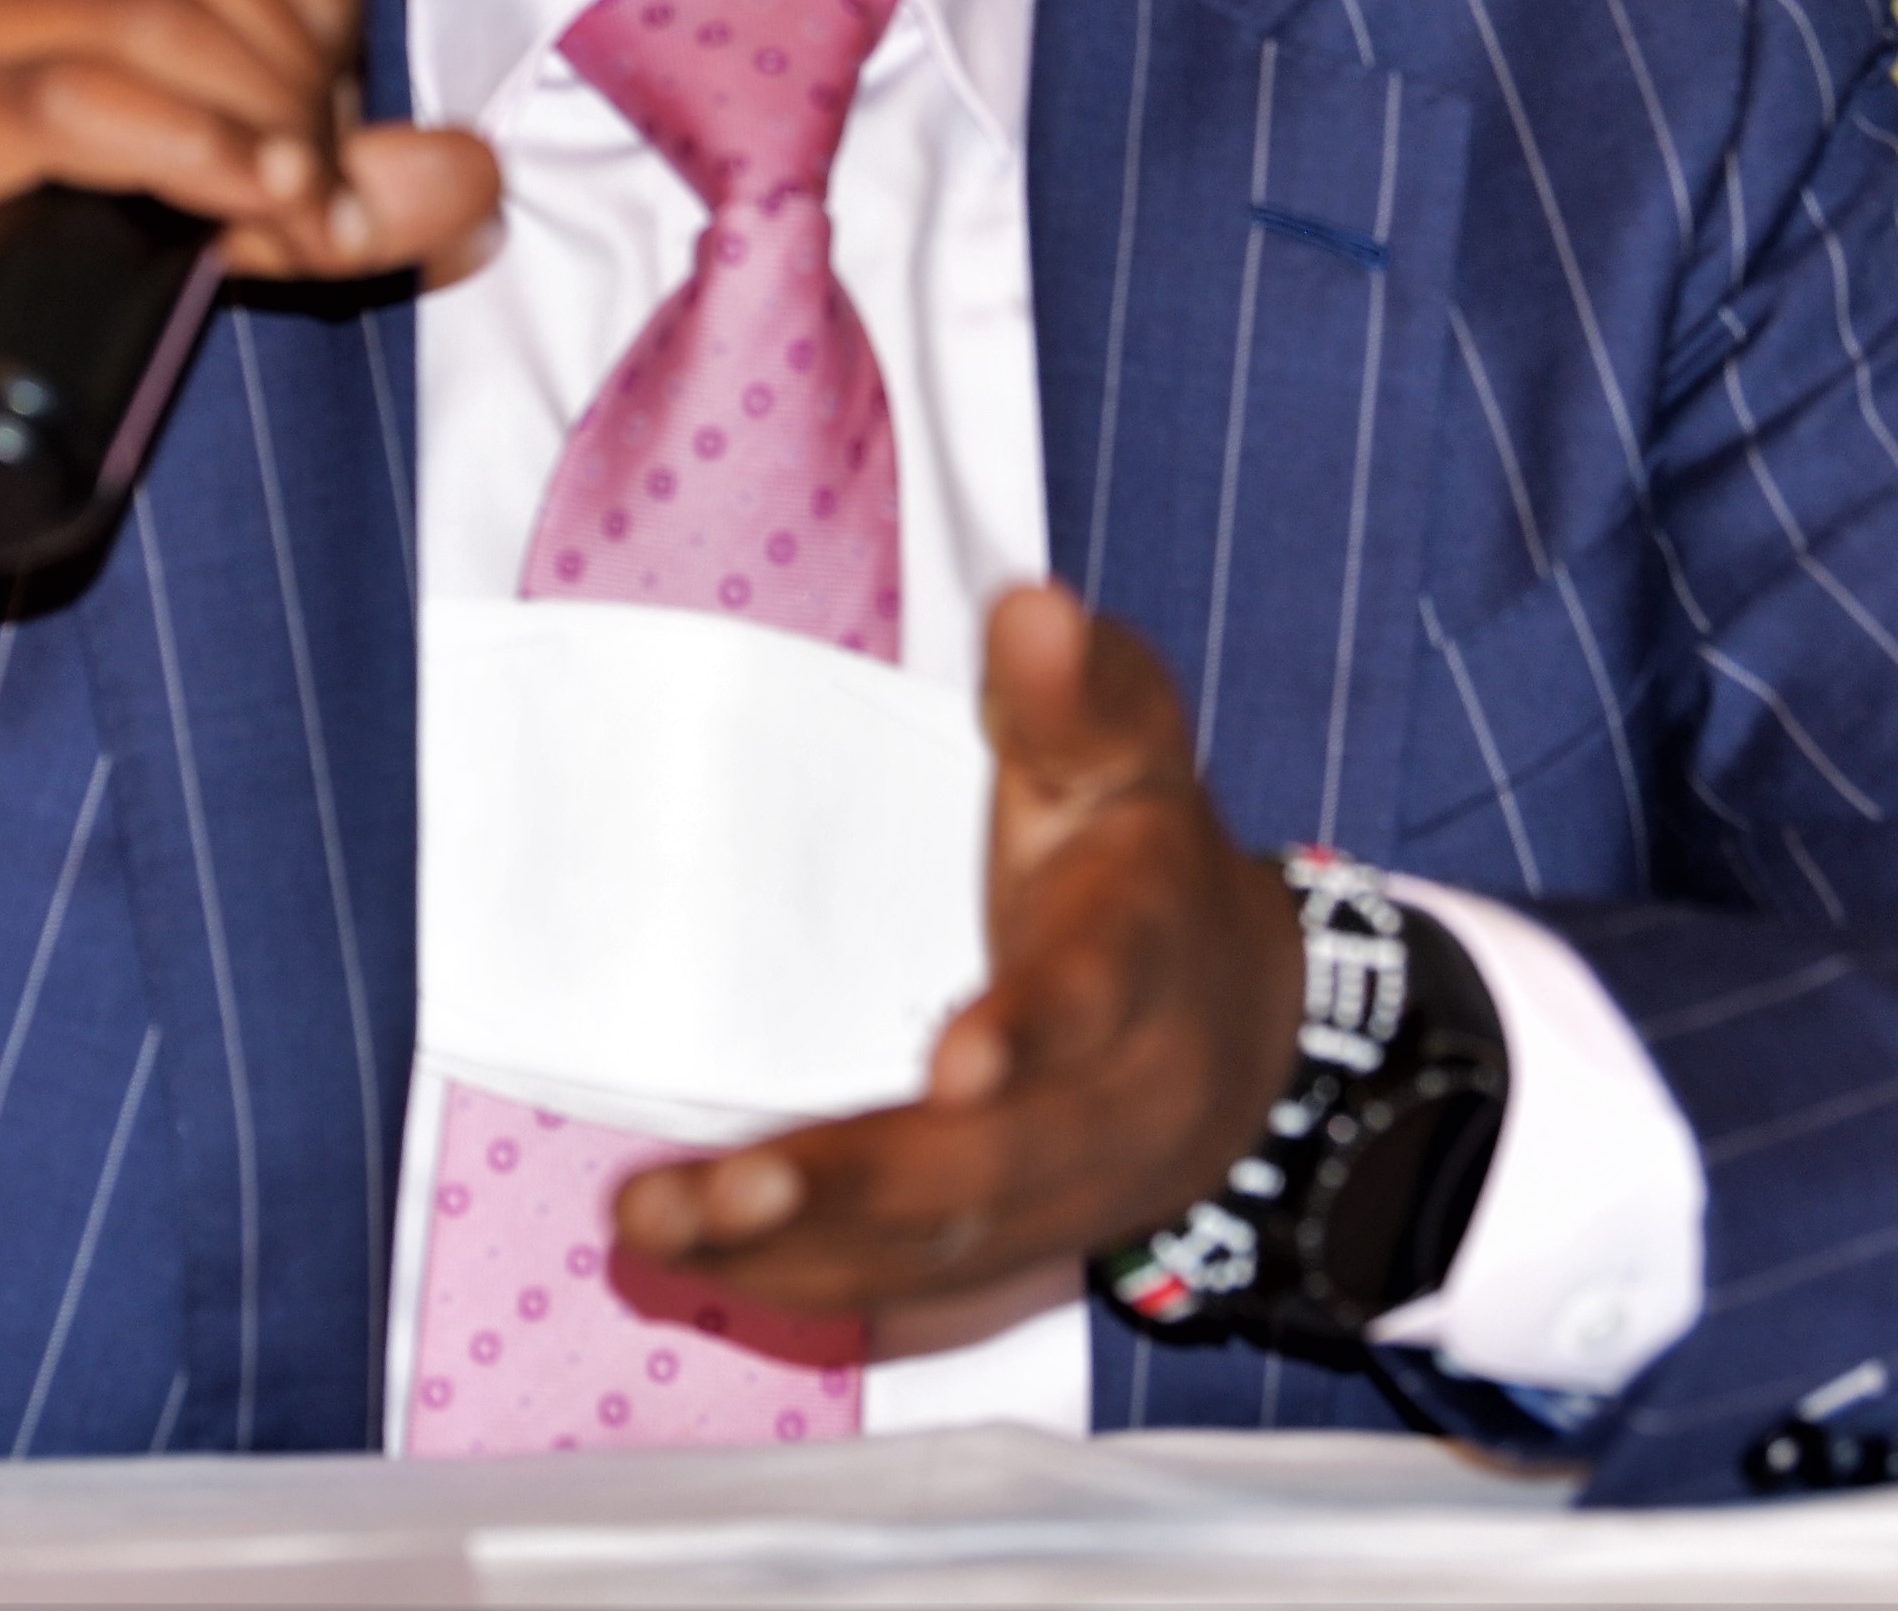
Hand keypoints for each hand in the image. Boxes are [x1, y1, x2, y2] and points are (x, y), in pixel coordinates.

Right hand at [0, 0, 500, 626]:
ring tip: (300, 222)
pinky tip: (246, 208)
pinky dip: (197, 153)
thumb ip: (278, 166)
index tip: (337, 120)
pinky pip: (80, 101)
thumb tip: (473, 181)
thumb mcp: (107, 189)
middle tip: (325, 193)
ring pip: (156, 13)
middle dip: (308, 72)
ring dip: (270, 126)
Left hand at [609, 582, 1296, 1320]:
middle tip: (721, 1186)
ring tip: (654, 1224)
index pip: (1094, 999)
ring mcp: (1063, 1198)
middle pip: (995, 1167)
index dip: (1033, 1033)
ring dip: (796, 1251)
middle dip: (859, 1183)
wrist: (1243, 1036)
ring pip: (939, 1249)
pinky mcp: (1013, 1256)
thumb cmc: (1144, 866)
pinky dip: (801, 1291)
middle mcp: (1110, 1101)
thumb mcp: (1130, 752)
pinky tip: (691, 1269)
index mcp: (1142, 956)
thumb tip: (1030, 602)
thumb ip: (1076, 687)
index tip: (955, 1060)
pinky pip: (912, 1295)